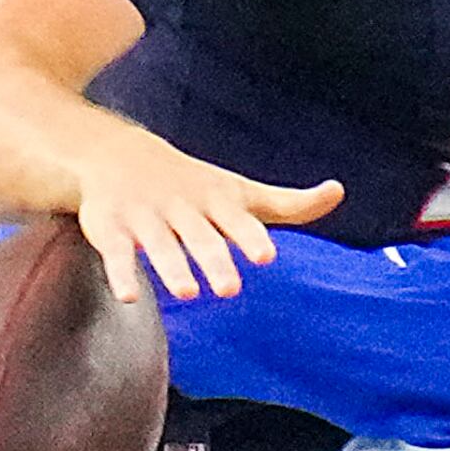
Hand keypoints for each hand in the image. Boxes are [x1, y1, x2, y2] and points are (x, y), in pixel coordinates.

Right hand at [73, 127, 341, 302]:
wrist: (116, 153)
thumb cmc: (194, 183)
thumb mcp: (240, 191)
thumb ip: (290, 203)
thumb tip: (339, 191)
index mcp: (217, 201)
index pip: (238, 221)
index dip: (251, 238)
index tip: (266, 257)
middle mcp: (182, 208)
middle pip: (200, 238)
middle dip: (214, 261)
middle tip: (230, 289)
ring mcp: (144, 217)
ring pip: (160, 245)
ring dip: (172, 267)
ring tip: (188, 292)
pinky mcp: (109, 228)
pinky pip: (115, 253)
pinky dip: (121, 273)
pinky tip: (129, 298)